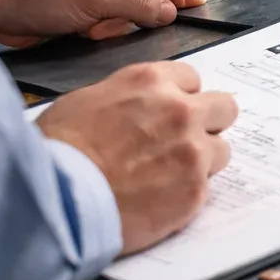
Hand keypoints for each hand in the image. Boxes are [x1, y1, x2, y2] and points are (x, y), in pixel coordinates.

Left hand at [0, 0, 206, 46]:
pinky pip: (118, 12)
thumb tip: (173, 12)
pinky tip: (88, 28)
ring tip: (99, 24)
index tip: (175, 9)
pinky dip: (109, 25)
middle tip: (133, 19)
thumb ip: (146, 3)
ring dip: (125, 18)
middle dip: (150, 5)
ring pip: (139, 0)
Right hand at [37, 62, 237, 254]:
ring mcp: (193, 152)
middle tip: (181, 142)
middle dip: (207, 123)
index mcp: (152, 82)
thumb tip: (141, 108)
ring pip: (220, 151)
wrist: (55, 199)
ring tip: (165, 177)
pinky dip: (186, 193)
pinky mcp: (196, 191)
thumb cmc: (58, 149)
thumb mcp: (87, 100)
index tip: (167, 115)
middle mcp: (181, 111)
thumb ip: (129, 97)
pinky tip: (157, 200)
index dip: (180, 98)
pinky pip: (205, 187)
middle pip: (224, 108)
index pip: (192, 79)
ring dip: (200, 161)